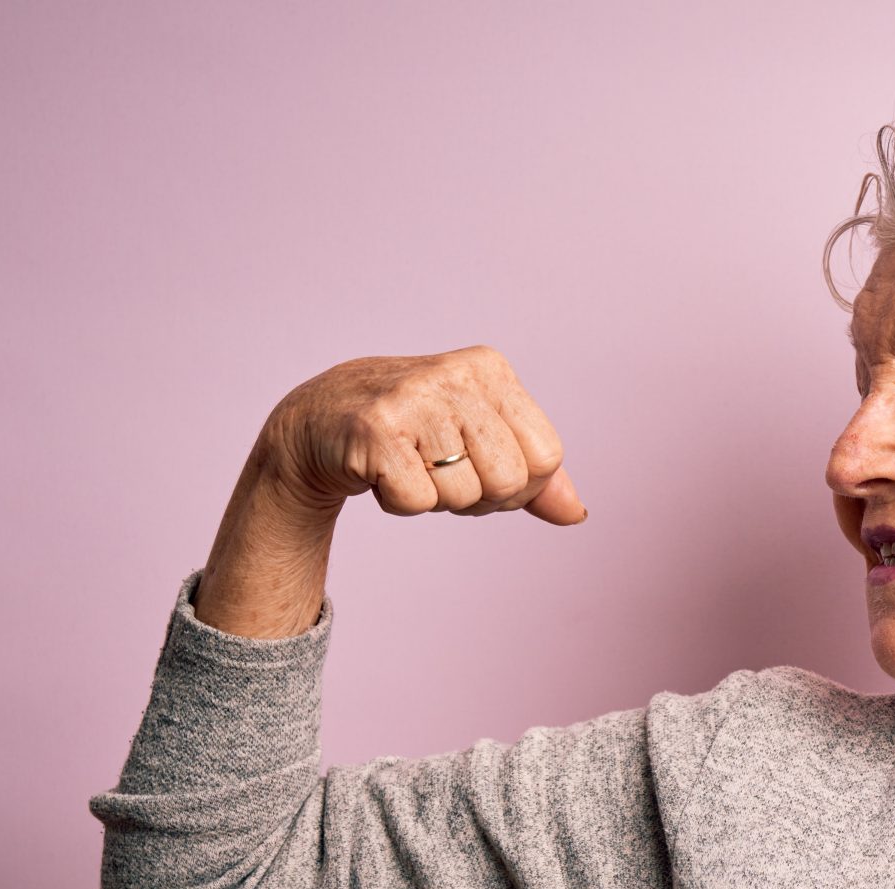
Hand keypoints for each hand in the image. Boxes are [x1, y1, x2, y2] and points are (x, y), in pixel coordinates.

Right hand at [193, 347, 587, 637]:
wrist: (318, 422)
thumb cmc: (413, 435)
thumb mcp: (481, 442)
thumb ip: (534, 477)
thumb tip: (576, 513)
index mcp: (491, 369)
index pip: (547, 458)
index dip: (517, 483)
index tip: (478, 464)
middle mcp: (455, 375)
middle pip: (510, 482)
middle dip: (477, 495)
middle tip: (438, 469)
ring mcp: (413, 399)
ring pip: (463, 496)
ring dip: (434, 499)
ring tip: (407, 464)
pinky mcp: (375, 430)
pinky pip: (418, 503)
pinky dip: (399, 503)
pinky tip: (380, 471)